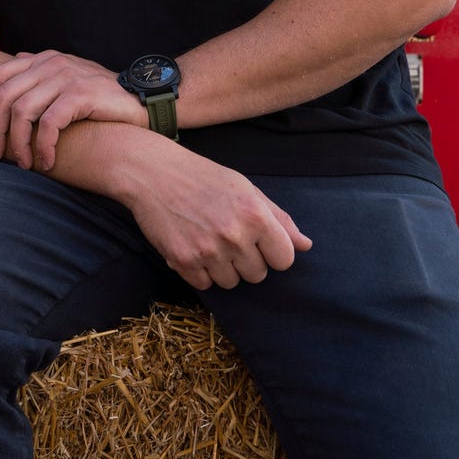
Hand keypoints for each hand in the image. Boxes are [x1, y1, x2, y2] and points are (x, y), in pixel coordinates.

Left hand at [0, 50, 145, 169]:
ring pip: (23, 112)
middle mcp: (51, 64)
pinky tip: (46, 162)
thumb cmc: (101, 97)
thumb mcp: (67, 78)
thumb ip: (41, 74)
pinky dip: (43, 147)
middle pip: (4, 95)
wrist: (141, 100)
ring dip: (18, 144)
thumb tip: (12, 70)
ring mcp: (66, 77)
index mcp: (43, 59)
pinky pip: (49, 124)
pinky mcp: (80, 94)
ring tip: (24, 164)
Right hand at [120, 144, 310, 289]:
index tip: (258, 241)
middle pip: (258, 275)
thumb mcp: (246, 188)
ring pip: (232, 283)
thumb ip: (279, 219)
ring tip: (208, 239)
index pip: (284, 259)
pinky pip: (205, 285)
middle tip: (227, 235)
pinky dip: (200, 271)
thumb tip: (306, 245)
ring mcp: (208, 251)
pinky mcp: (183, 262)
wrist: (152, 173)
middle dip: (247, 260)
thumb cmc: (203, 177)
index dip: (273, 252)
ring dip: (223, 267)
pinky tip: (192, 246)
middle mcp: (234, 235)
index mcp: (255, 214)